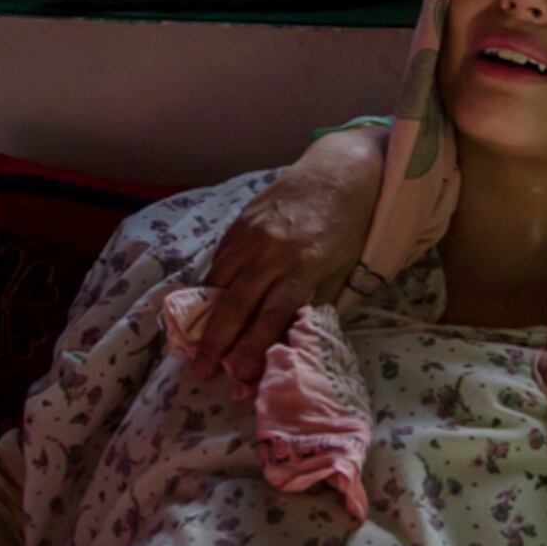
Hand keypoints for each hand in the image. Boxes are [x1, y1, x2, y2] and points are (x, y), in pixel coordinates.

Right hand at [189, 128, 387, 379]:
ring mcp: (251, 234)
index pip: (271, 314)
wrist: (339, 169)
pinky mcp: (240, 222)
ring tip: (197, 345)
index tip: (238, 375)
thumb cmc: (349, 224)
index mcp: (302, 265)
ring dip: (207, 317)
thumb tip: (284, 333)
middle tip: (202, 372)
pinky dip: (213, 286)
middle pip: (236, 303)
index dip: (252, 347)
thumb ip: (311, 297)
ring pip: (220, 281)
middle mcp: (271, 251)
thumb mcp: (341, 266)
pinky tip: (208, 307)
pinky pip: (221, 260)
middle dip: (217, 342)